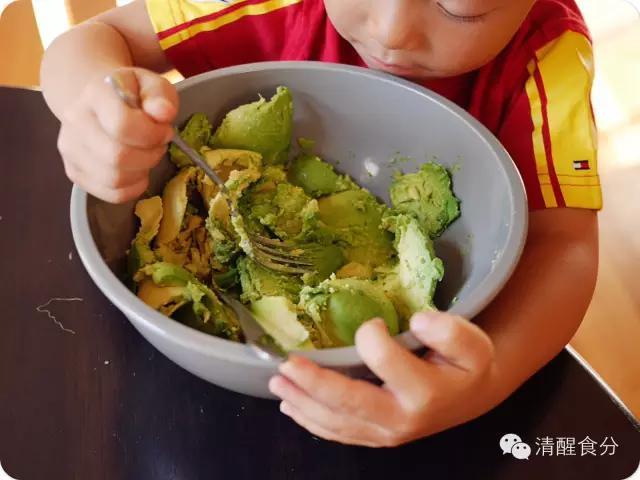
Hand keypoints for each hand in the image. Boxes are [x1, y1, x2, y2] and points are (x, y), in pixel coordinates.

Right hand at [57, 67, 177, 202]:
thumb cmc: (132, 95)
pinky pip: (112, 194)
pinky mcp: (74, 172)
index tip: (164, 131)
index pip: (122, 125)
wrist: (99, 102)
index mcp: (95, 93)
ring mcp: (70, 149)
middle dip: (150, 156)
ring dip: (142, 172)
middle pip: (117, 157)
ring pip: (115, 179)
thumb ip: (160, 95)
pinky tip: (138, 170)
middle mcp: (75, 120)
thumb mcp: (153, 85)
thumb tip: (164, 112)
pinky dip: (134, 187)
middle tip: (158, 146)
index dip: (152, 134)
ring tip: (147, 155)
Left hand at [269, 311, 496, 446]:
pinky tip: (290, 407)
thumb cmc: (466, 366)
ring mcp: (384, 434)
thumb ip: (450, 330)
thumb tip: (417, 320)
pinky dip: (310, 420)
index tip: (373, 322)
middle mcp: (401, 419)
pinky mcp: (374, 438)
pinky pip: (337, 433)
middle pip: (348, 402)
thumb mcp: (473, 343)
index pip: (384, 360)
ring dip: (302, 402)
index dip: (371, 336)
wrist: (470, 399)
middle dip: (312, 383)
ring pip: (336, 422)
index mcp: (425, 392)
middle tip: (284, 365)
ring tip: (277, 381)